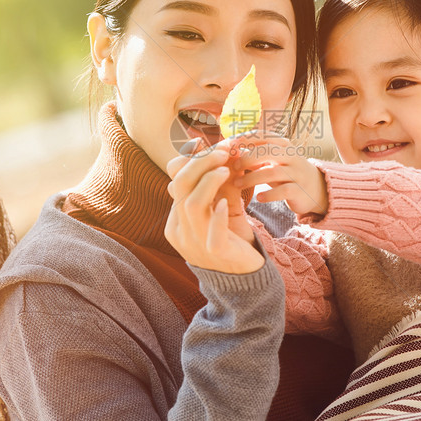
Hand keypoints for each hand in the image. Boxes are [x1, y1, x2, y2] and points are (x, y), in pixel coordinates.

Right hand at [165, 144, 263, 273]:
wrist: (245, 277)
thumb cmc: (232, 238)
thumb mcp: (221, 206)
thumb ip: (218, 183)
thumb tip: (222, 148)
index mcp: (176, 219)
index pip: (176, 181)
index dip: (190, 160)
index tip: (207, 143)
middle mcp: (181, 231)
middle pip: (180, 187)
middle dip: (200, 164)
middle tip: (222, 151)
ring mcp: (196, 244)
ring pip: (192, 206)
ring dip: (209, 182)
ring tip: (227, 169)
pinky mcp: (217, 254)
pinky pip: (212, 234)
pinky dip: (219, 215)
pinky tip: (228, 203)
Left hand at [231, 132, 328, 216]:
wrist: (316, 188)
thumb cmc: (286, 172)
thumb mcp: (273, 160)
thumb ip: (255, 154)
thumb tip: (228, 148)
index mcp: (283, 144)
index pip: (262, 135)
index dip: (244, 139)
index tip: (228, 146)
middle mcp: (291, 155)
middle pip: (267, 151)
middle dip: (247, 159)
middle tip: (233, 168)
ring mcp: (297, 172)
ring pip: (273, 172)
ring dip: (252, 178)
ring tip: (238, 184)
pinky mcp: (300, 190)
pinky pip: (284, 191)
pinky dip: (269, 194)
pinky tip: (259, 198)